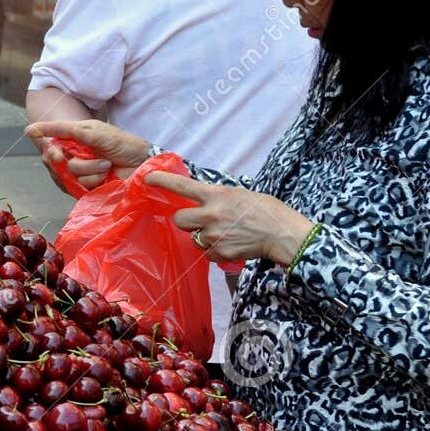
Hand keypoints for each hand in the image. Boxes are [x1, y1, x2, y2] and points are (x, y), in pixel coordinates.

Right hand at [26, 119, 149, 194]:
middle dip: (61, 156)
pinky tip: (105, 176)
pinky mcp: (85, 185)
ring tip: (106, 164)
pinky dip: (93, 180)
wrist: (142, 166)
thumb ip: (81, 134)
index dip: (42, 132)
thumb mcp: (102, 134)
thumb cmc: (125, 145)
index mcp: (77, 134)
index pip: (54, 132)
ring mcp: (80, 169)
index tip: (30, 132)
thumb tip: (64, 130)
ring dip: (89, 168)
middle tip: (63, 157)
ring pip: (68, 171)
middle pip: (53, 156)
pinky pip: (78, 184)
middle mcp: (75, 151)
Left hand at [144, 171, 313, 265]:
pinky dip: (215, 250)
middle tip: (200, 220)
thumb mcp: (239, 194)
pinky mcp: (219, 252)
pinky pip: (206, 253)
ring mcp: (213, 235)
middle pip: (179, 219)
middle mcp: (211, 214)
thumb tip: (204, 200)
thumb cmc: (266, 210)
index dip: (162, 181)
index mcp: (217, 194)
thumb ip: (218, 197)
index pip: (183, 186)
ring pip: (194, 238)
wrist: (282, 234)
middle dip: (186, 221)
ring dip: (203, 236)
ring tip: (225, 233)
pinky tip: (231, 244)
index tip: (147, 178)